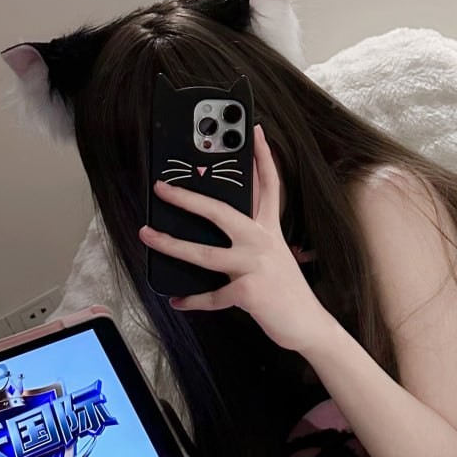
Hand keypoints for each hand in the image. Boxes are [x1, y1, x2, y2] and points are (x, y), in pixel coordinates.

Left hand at [139, 124, 334, 354]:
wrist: (308, 324)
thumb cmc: (287, 291)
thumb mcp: (275, 256)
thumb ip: (252, 238)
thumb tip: (220, 225)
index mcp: (270, 230)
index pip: (268, 185)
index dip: (262, 156)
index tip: (254, 132)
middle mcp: (263, 242)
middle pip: (221, 212)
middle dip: (188, 198)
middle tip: (162, 187)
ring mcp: (255, 266)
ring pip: (205, 253)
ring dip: (172, 244)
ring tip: (148, 236)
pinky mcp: (248, 291)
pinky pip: (211, 295)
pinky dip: (193, 300)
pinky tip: (178, 300)